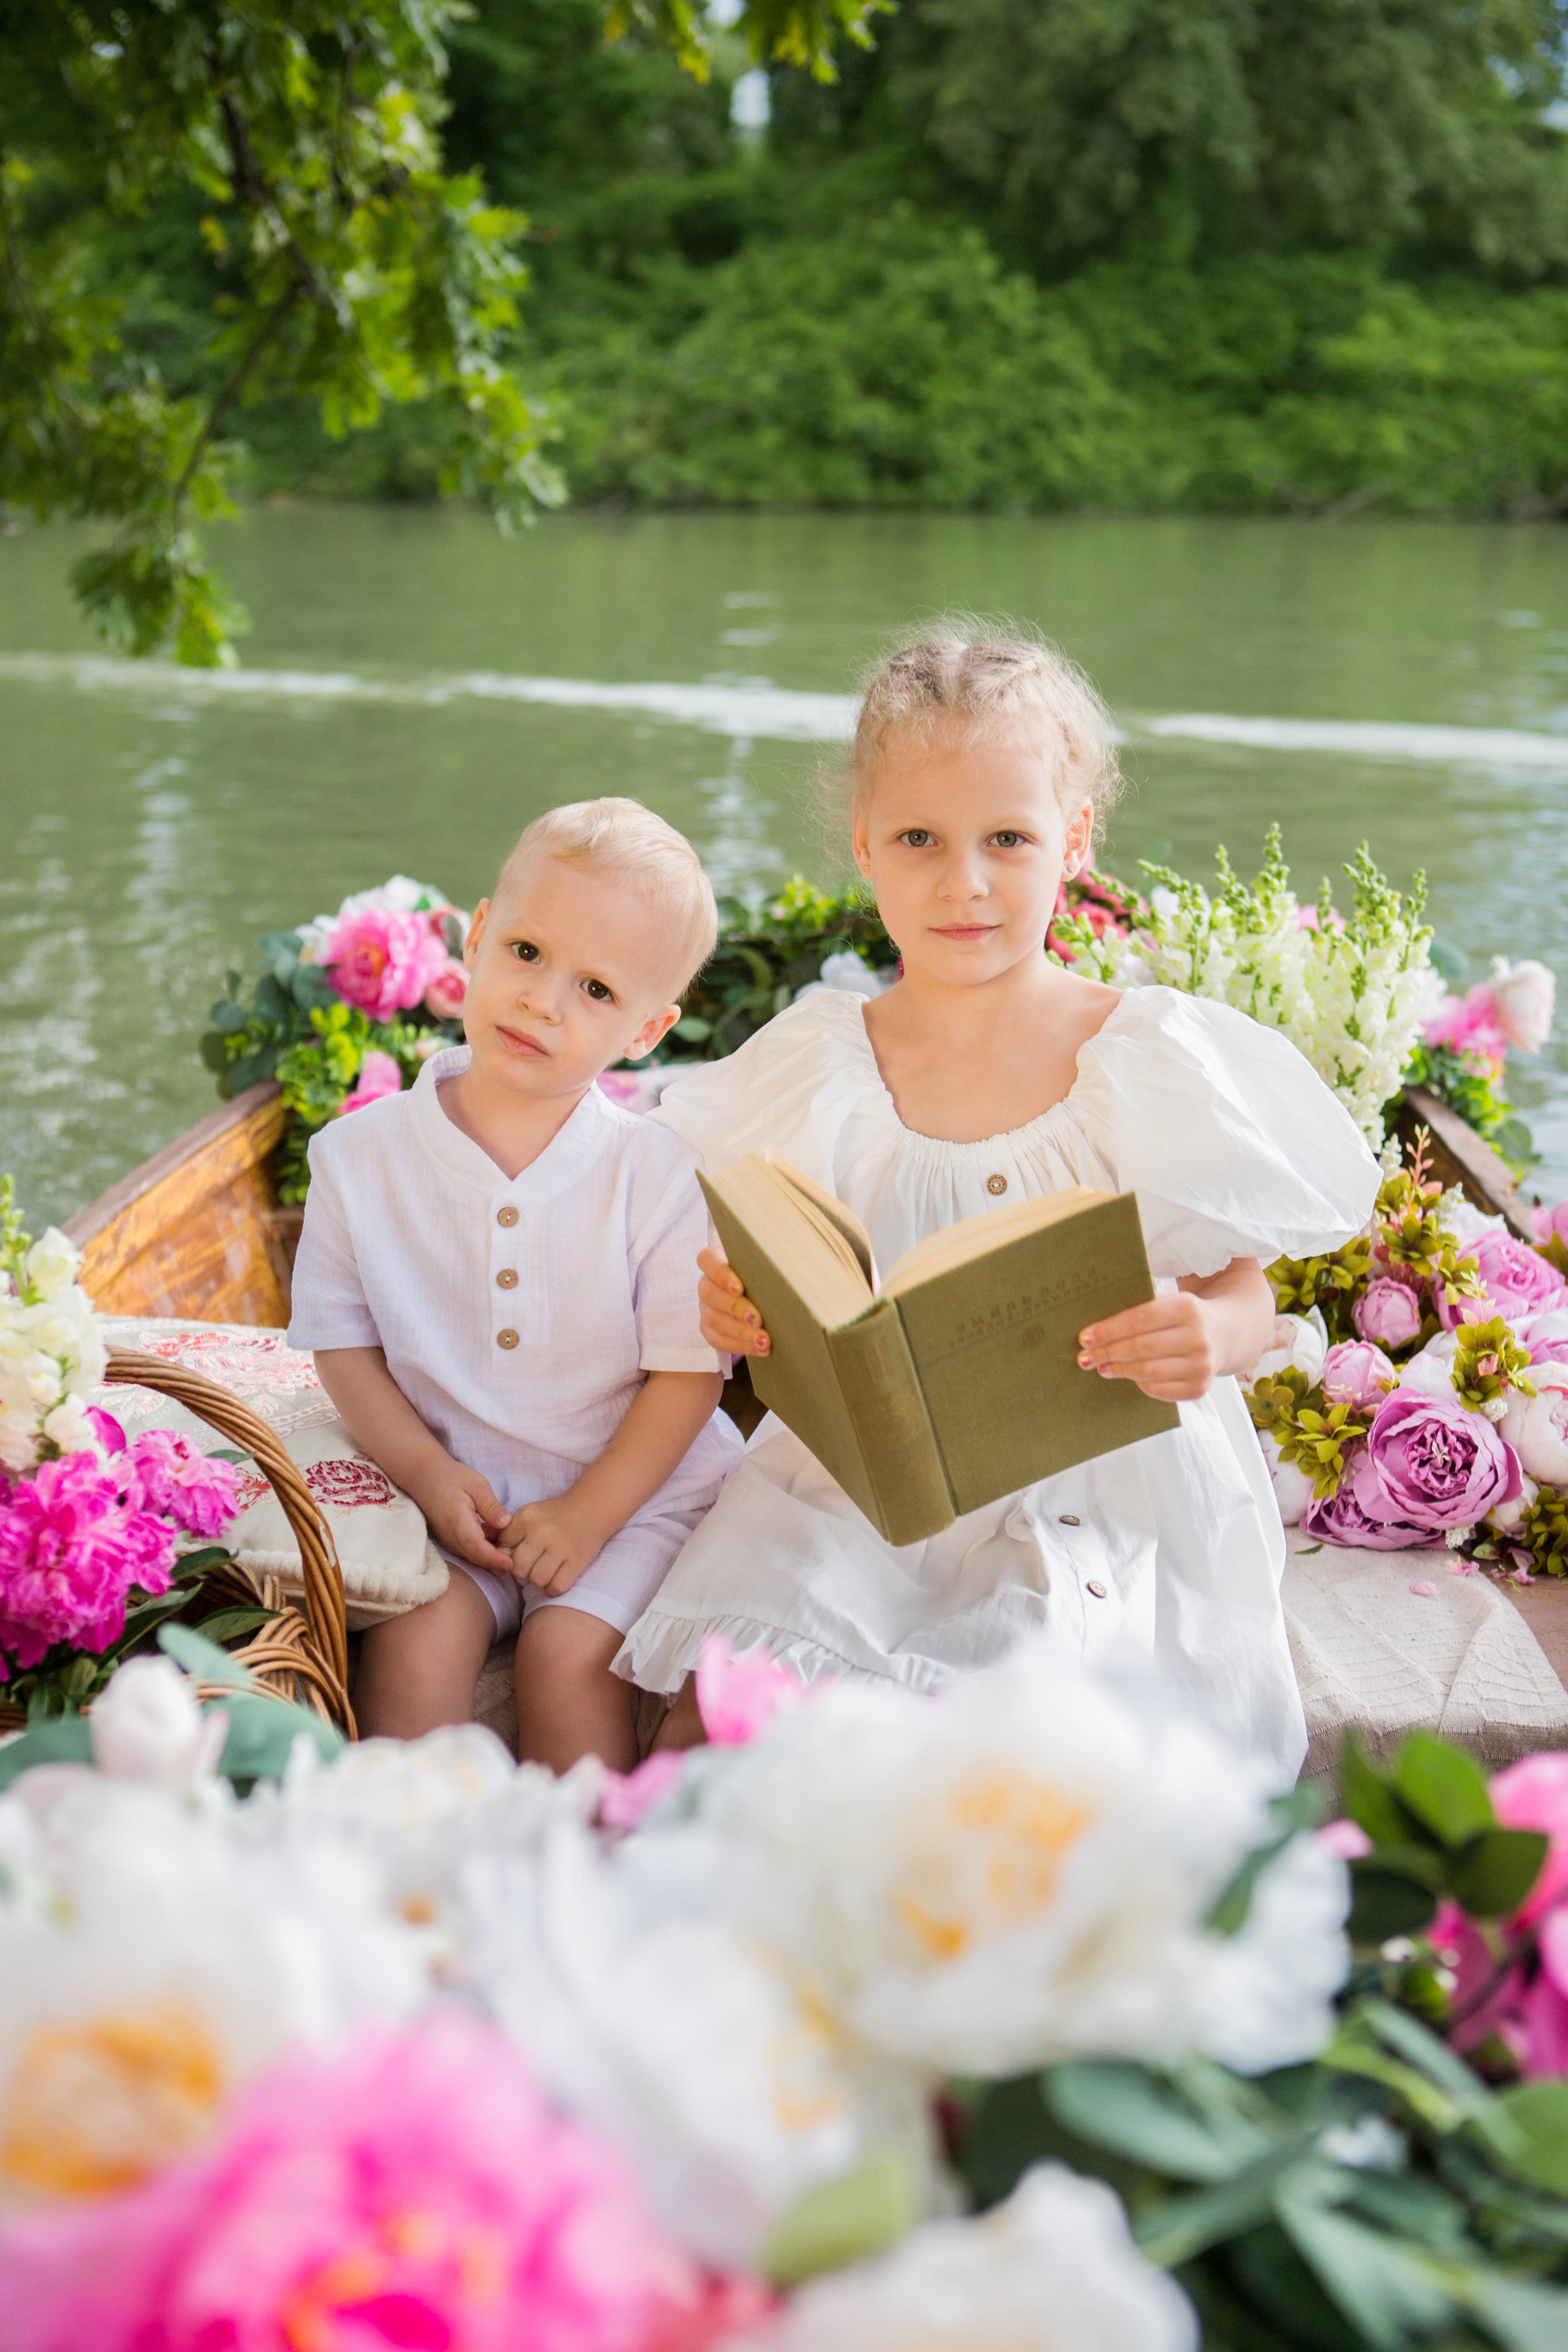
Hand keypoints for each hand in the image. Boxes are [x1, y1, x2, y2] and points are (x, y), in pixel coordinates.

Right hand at [405, 1458, 513, 1570]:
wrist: (424, 1477)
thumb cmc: (451, 1477)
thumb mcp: (476, 1484)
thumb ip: (491, 1506)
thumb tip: (506, 1524)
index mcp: (458, 1521)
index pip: (476, 1547)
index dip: (493, 1558)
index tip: (510, 1563)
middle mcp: (450, 1536)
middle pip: (475, 1557)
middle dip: (496, 1563)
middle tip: (519, 1562)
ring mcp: (448, 1540)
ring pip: (472, 1557)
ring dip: (491, 1559)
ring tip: (512, 1554)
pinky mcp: (450, 1540)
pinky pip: (468, 1551)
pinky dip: (483, 1552)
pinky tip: (498, 1545)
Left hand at [502, 1488, 608, 1596]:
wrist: (590, 1509)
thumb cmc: (553, 1517)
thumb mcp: (529, 1516)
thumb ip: (509, 1535)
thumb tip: (496, 1559)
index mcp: (526, 1518)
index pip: (503, 1549)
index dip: (509, 1554)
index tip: (521, 1550)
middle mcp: (542, 1531)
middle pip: (518, 1568)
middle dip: (524, 1570)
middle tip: (534, 1563)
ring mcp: (561, 1546)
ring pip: (537, 1579)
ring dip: (540, 1579)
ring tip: (546, 1570)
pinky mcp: (577, 1560)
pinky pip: (557, 1587)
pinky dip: (554, 1588)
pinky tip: (557, 1577)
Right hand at [698, 1245, 769, 1357]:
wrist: (768, 1297)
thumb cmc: (770, 1274)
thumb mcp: (773, 1263)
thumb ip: (776, 1262)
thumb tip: (794, 1272)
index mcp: (718, 1260)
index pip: (708, 1260)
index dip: (721, 1275)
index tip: (740, 1287)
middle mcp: (708, 1283)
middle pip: (708, 1293)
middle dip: (735, 1308)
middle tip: (757, 1320)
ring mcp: (706, 1307)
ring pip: (713, 1319)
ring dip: (740, 1331)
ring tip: (764, 1339)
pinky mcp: (710, 1329)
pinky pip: (718, 1340)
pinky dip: (740, 1346)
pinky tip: (760, 1349)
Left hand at [1078, 1292, 1220, 1401]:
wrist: (1224, 1335)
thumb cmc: (1182, 1317)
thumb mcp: (1168, 1302)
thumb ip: (1138, 1308)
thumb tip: (1095, 1328)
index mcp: (1186, 1308)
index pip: (1139, 1319)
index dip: (1109, 1330)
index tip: (1085, 1338)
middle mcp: (1198, 1338)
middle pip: (1141, 1348)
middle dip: (1108, 1353)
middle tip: (1085, 1357)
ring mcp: (1201, 1366)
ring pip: (1148, 1371)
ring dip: (1119, 1370)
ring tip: (1101, 1367)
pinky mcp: (1199, 1388)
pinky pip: (1159, 1390)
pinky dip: (1139, 1384)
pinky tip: (1128, 1377)